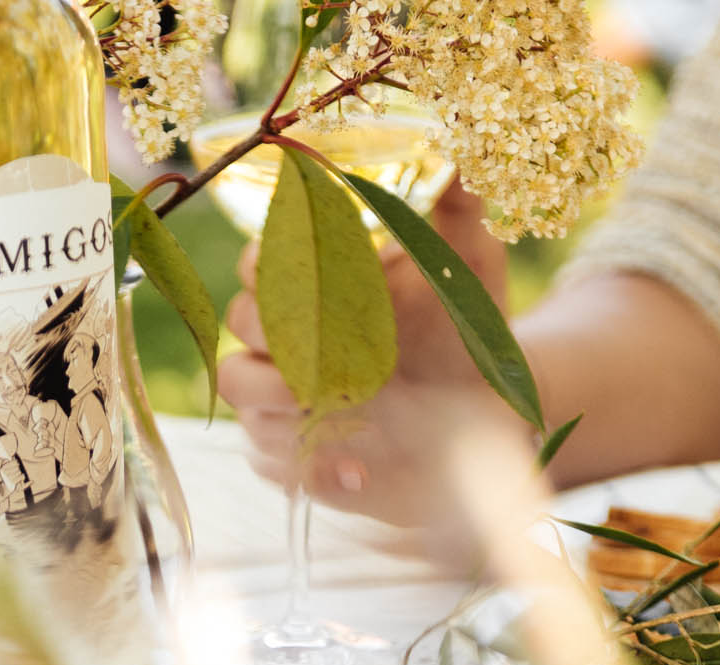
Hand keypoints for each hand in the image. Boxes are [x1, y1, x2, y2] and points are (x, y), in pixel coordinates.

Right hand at [217, 181, 514, 524]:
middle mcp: (282, 338)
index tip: (313, 270)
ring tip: (340, 400)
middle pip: (238, 322)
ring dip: (277, 394)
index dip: (268, 262)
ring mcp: (281, 400)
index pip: (257, 261)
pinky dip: (313, 468)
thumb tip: (461, 141)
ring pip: (238, 389)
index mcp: (310, 281)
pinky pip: (271, 464)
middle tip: (326, 337)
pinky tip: (360, 466)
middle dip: (273, 328)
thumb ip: (458, 204)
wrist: (481, 406)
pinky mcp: (295, 459)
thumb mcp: (467, 261)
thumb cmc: (462, 325)